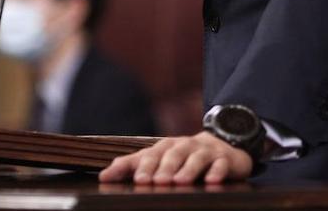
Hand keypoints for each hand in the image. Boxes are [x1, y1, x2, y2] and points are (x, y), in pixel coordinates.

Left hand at [98, 131, 253, 184]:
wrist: (221, 145)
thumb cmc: (183, 157)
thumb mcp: (159, 159)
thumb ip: (132, 166)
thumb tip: (103, 176)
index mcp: (166, 146)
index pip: (151, 154)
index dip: (143, 166)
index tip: (136, 179)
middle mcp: (185, 145)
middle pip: (173, 154)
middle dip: (164, 167)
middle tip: (155, 182)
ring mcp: (205, 150)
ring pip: (196, 157)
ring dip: (188, 169)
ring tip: (179, 182)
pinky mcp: (224, 158)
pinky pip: (221, 164)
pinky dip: (216, 171)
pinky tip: (211, 180)